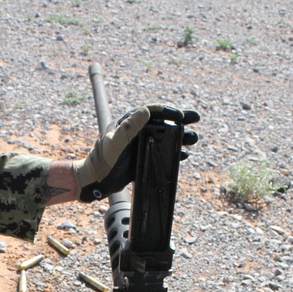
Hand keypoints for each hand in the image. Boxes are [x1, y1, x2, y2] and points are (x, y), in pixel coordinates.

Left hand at [73, 105, 199, 202]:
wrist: (96, 180)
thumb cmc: (102, 161)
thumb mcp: (115, 143)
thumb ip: (129, 128)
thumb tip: (146, 111)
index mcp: (129, 122)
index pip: (152, 111)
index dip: (168, 111)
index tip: (180, 115)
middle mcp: (137, 131)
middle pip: (162, 122)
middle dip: (180, 120)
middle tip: (196, 118)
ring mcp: (141, 144)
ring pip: (164, 137)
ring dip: (180, 137)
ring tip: (193, 139)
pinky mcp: (143, 157)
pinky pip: (161, 152)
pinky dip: (173, 152)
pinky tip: (183, 155)